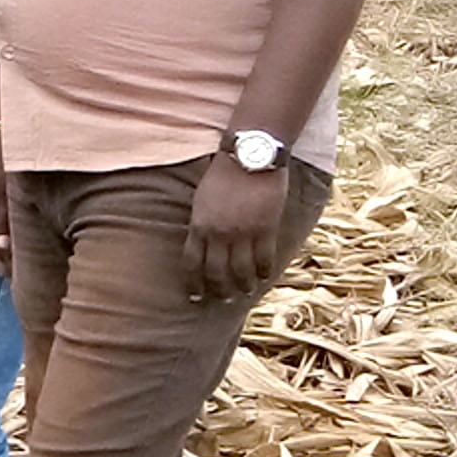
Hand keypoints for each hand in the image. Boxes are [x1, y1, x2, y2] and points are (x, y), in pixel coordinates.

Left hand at [184, 152, 289, 303]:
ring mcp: (243, 232)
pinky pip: (264, 258)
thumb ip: (201, 224)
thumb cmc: (223, 175)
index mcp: (198, 225)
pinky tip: (265, 277)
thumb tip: (203, 245)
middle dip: (218, 290)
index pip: (191, 263)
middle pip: (216, 272)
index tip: (195, 297)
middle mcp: (218, 233)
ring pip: (241, 270)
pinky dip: (264, 271)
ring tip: (245, 292)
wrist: (250, 156)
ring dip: (243, 285)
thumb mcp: (202, 200)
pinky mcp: (265, 228)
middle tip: (223, 300)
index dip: (193, 284)